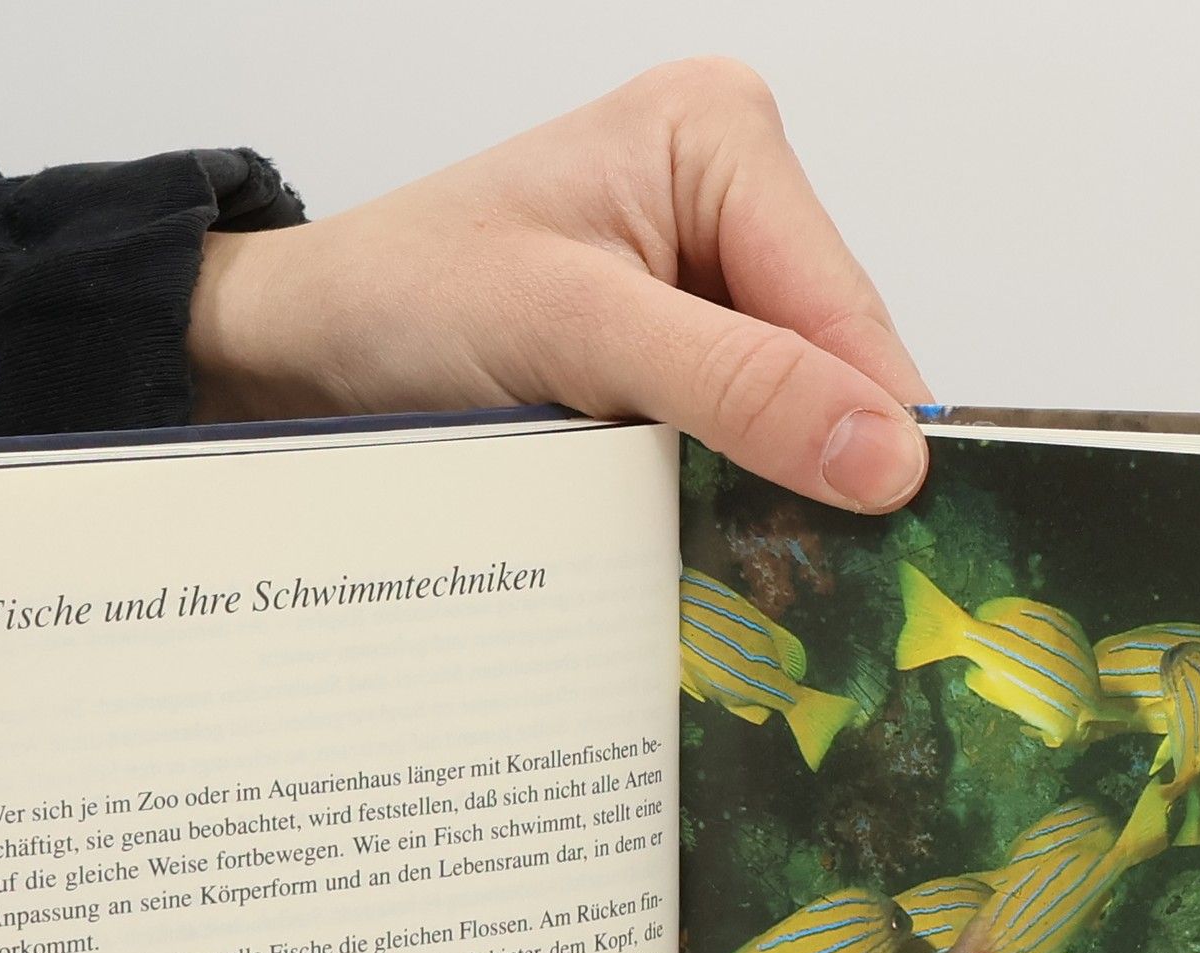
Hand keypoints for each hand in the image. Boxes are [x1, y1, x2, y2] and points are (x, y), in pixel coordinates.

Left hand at [190, 59, 931, 511]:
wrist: (309, 349)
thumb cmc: (405, 301)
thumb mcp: (576, 331)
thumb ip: (736, 385)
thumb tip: (887, 456)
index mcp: (720, 138)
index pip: (847, 308)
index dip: (871, 429)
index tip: (890, 539)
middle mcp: (729, 196)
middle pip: (833, 361)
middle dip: (814, 458)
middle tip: (804, 569)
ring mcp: (706, 278)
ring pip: (797, 409)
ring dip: (770, 483)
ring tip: (742, 552)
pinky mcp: (679, 349)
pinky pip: (744, 431)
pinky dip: (728, 488)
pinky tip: (702, 526)